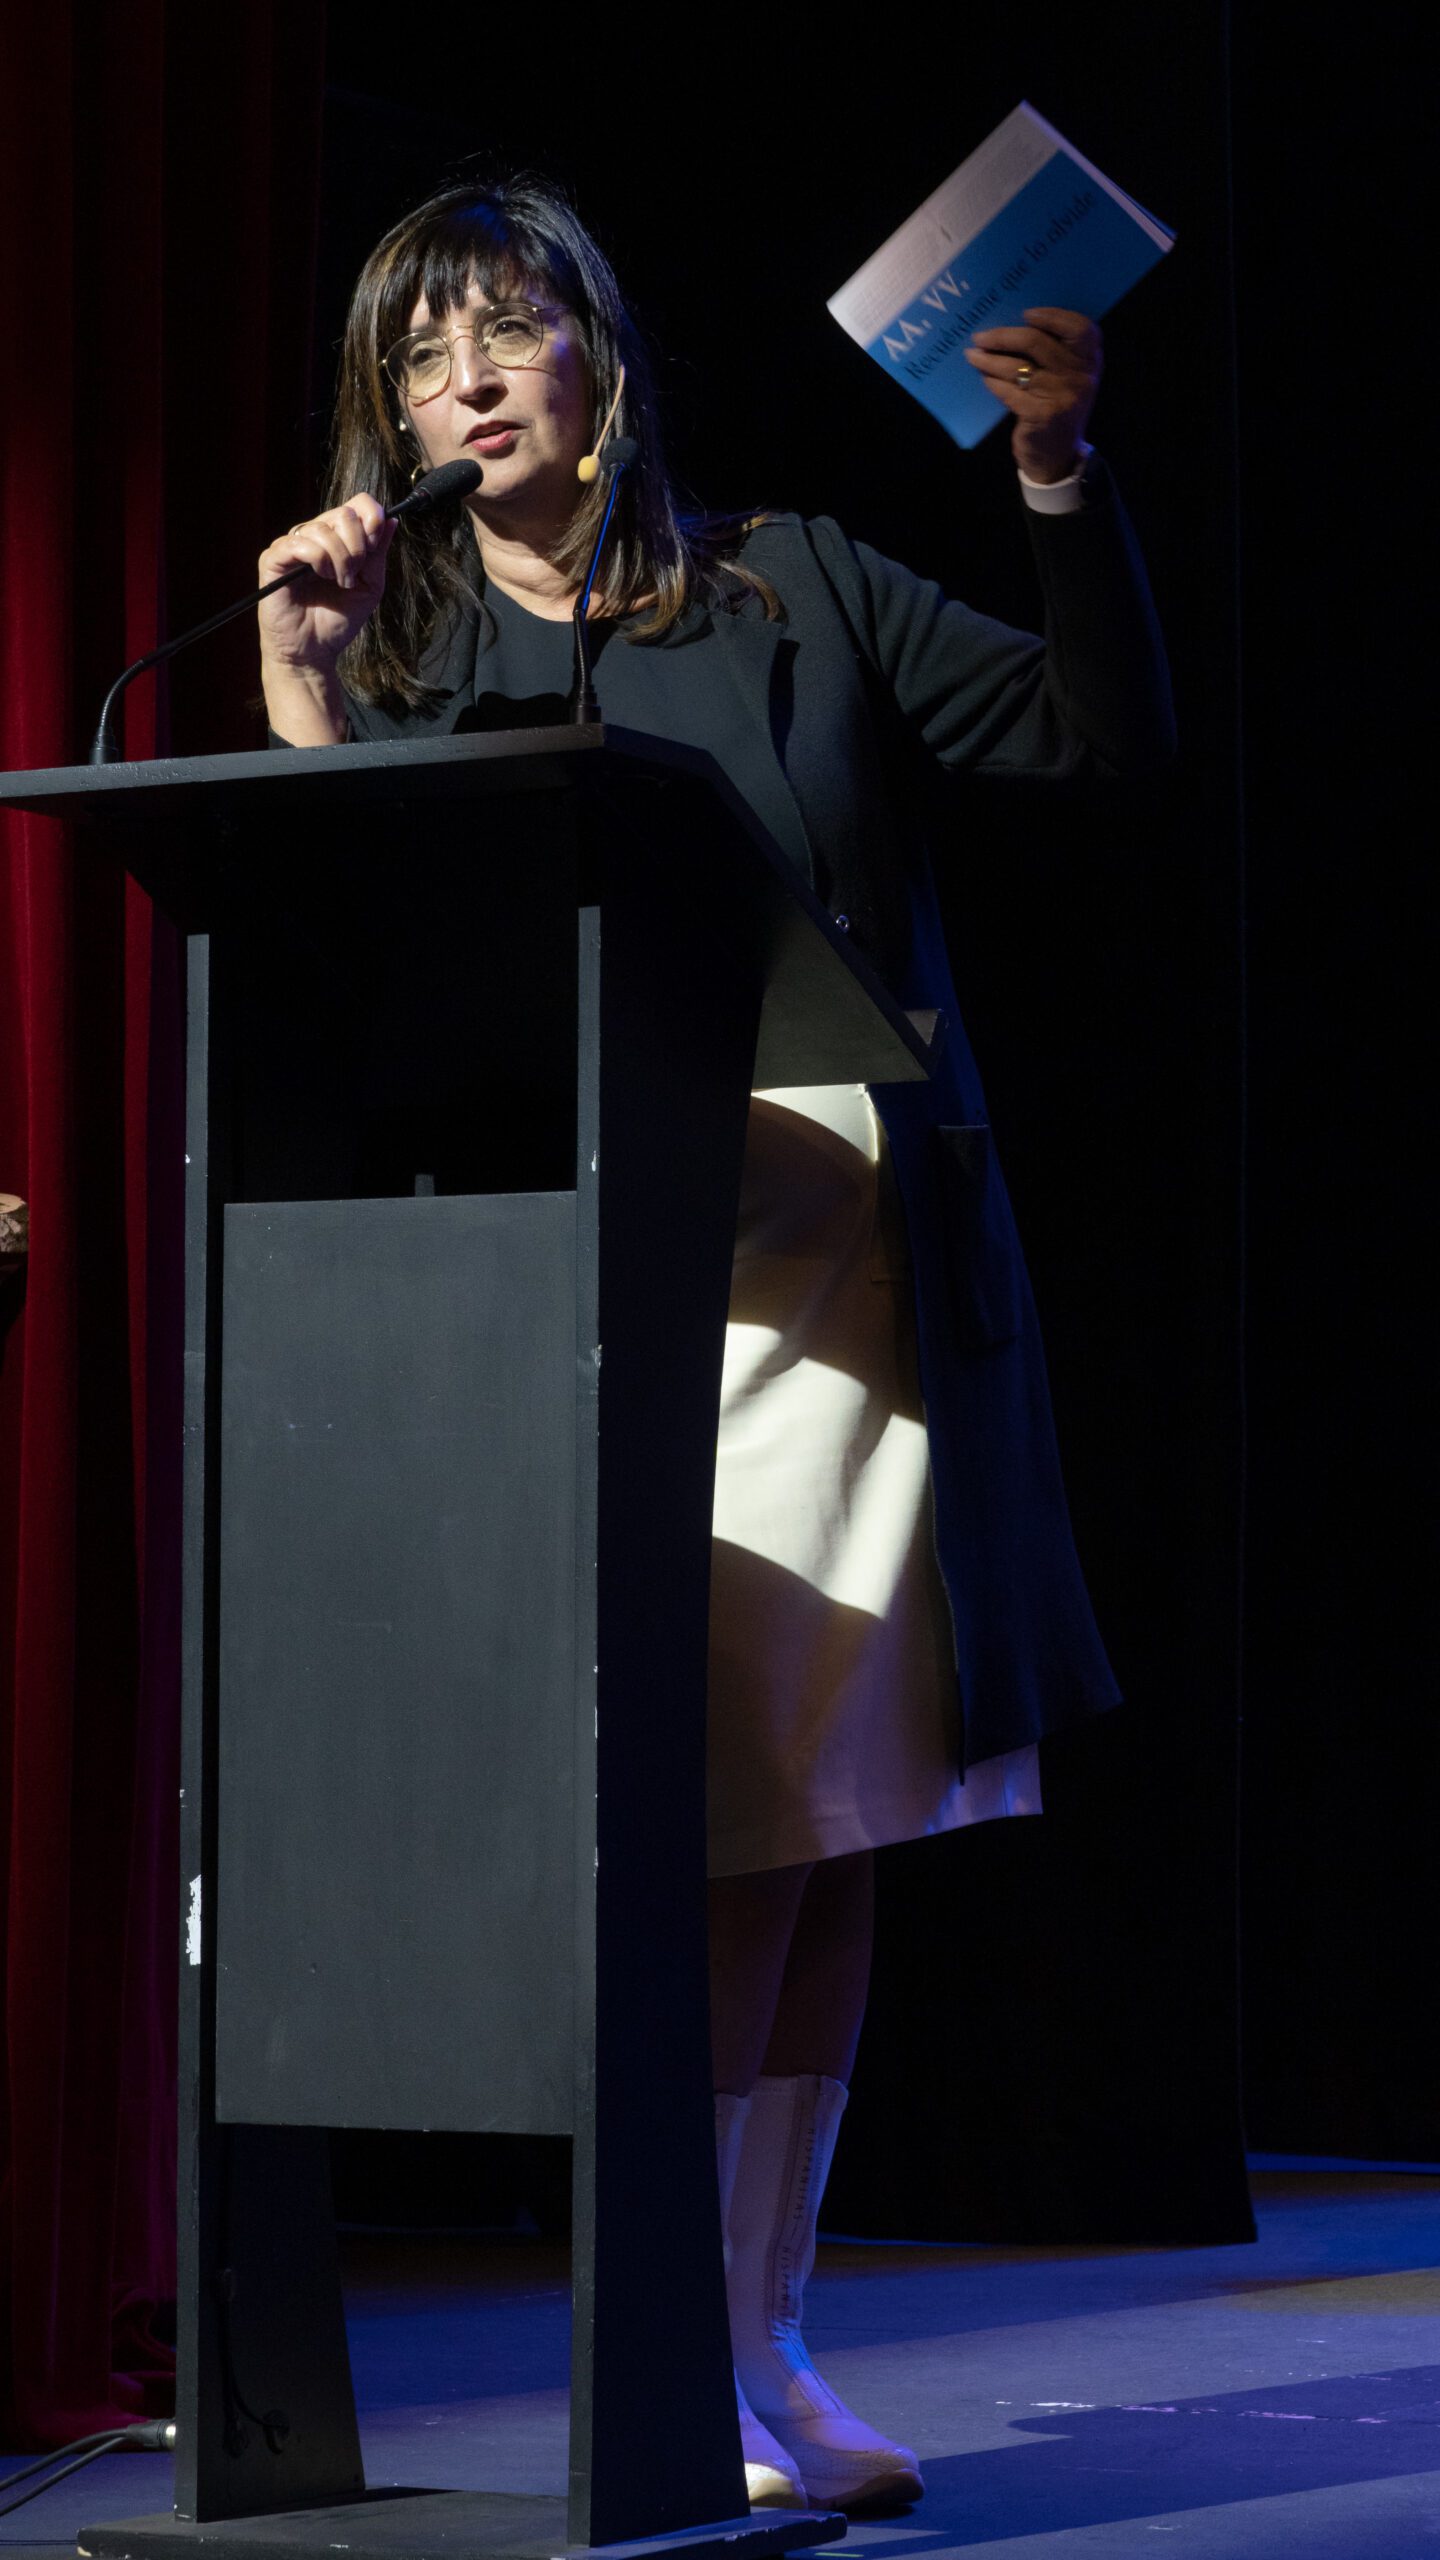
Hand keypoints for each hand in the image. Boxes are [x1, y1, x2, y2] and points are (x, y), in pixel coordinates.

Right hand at [257, 493, 396, 675]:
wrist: (313, 651)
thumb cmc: (337, 620)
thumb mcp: (369, 586)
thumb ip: (378, 554)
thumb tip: (392, 520)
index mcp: (336, 538)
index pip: (356, 505)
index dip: (372, 518)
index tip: (375, 546)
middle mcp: (313, 535)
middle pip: (344, 514)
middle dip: (358, 547)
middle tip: (354, 575)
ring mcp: (291, 545)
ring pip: (323, 529)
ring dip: (340, 559)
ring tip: (339, 582)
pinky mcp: (273, 558)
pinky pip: (301, 544)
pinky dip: (319, 560)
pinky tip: (320, 577)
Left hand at [964, 308, 1101, 482]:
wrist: (1058, 458)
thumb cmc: (1058, 408)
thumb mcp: (1068, 379)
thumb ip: (1055, 354)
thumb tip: (1013, 326)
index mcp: (1090, 361)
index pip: (1080, 328)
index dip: (1053, 316)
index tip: (1026, 314)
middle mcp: (1080, 377)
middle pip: (1037, 342)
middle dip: (1003, 336)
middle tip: (980, 336)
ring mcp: (1062, 397)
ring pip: (1017, 367)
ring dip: (989, 359)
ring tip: (973, 355)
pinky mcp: (1042, 415)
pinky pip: (1009, 391)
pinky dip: (993, 383)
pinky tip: (984, 378)